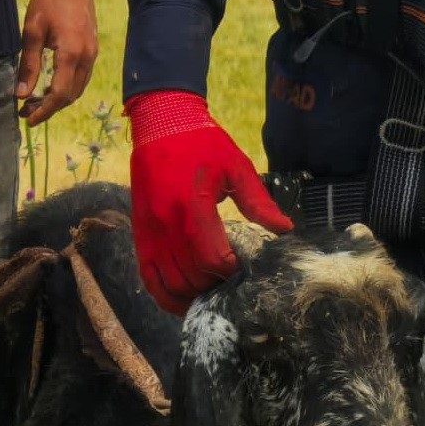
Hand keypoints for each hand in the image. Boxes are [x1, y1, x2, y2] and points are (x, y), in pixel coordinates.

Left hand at [16, 0, 98, 124]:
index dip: (44, 111)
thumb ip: (29, 64)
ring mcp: (93, 54)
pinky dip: (66, 88)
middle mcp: (87, 57)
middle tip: (26, 112)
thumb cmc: (49, 1)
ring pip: (78, 89)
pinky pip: (81, 78)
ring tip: (34, 102)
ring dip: (58, 100)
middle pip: (70, 96)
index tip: (27, 119)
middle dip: (49, 108)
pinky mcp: (92, 50)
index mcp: (71, 53)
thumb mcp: (31, 31)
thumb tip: (21, 94)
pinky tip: (50, 87)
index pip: (60, 94)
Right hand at [124, 90, 287, 303]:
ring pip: (170, 283)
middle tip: (233, 283)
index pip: (212, 258)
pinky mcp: (140, 236)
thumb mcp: (236, 167)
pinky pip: (149, 278)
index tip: (245, 267)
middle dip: (215, 285)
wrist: (161, 124)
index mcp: (192, 206)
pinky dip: (165, 296)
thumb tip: (285, 229)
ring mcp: (149, 232)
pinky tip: (185, 300)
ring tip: (214, 290)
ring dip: (194, 294)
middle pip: (192, 276)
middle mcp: (166, 223)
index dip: (231, 271)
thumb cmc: (202, 143)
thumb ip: (259, 202)